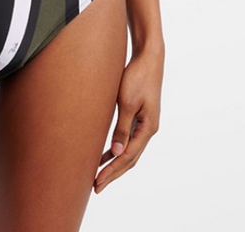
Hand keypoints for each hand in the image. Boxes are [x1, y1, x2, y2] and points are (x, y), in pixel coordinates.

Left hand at [94, 43, 163, 193]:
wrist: (148, 58)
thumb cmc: (137, 77)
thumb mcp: (127, 102)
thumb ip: (122, 128)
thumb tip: (117, 152)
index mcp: (148, 128)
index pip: (128, 157)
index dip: (112, 171)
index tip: (97, 182)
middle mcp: (148, 129)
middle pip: (130, 159)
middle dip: (113, 173)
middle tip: (96, 187)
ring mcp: (144, 123)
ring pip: (128, 151)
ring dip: (114, 163)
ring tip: (98, 175)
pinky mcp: (139, 116)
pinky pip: (127, 139)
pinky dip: (116, 148)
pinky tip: (105, 153)